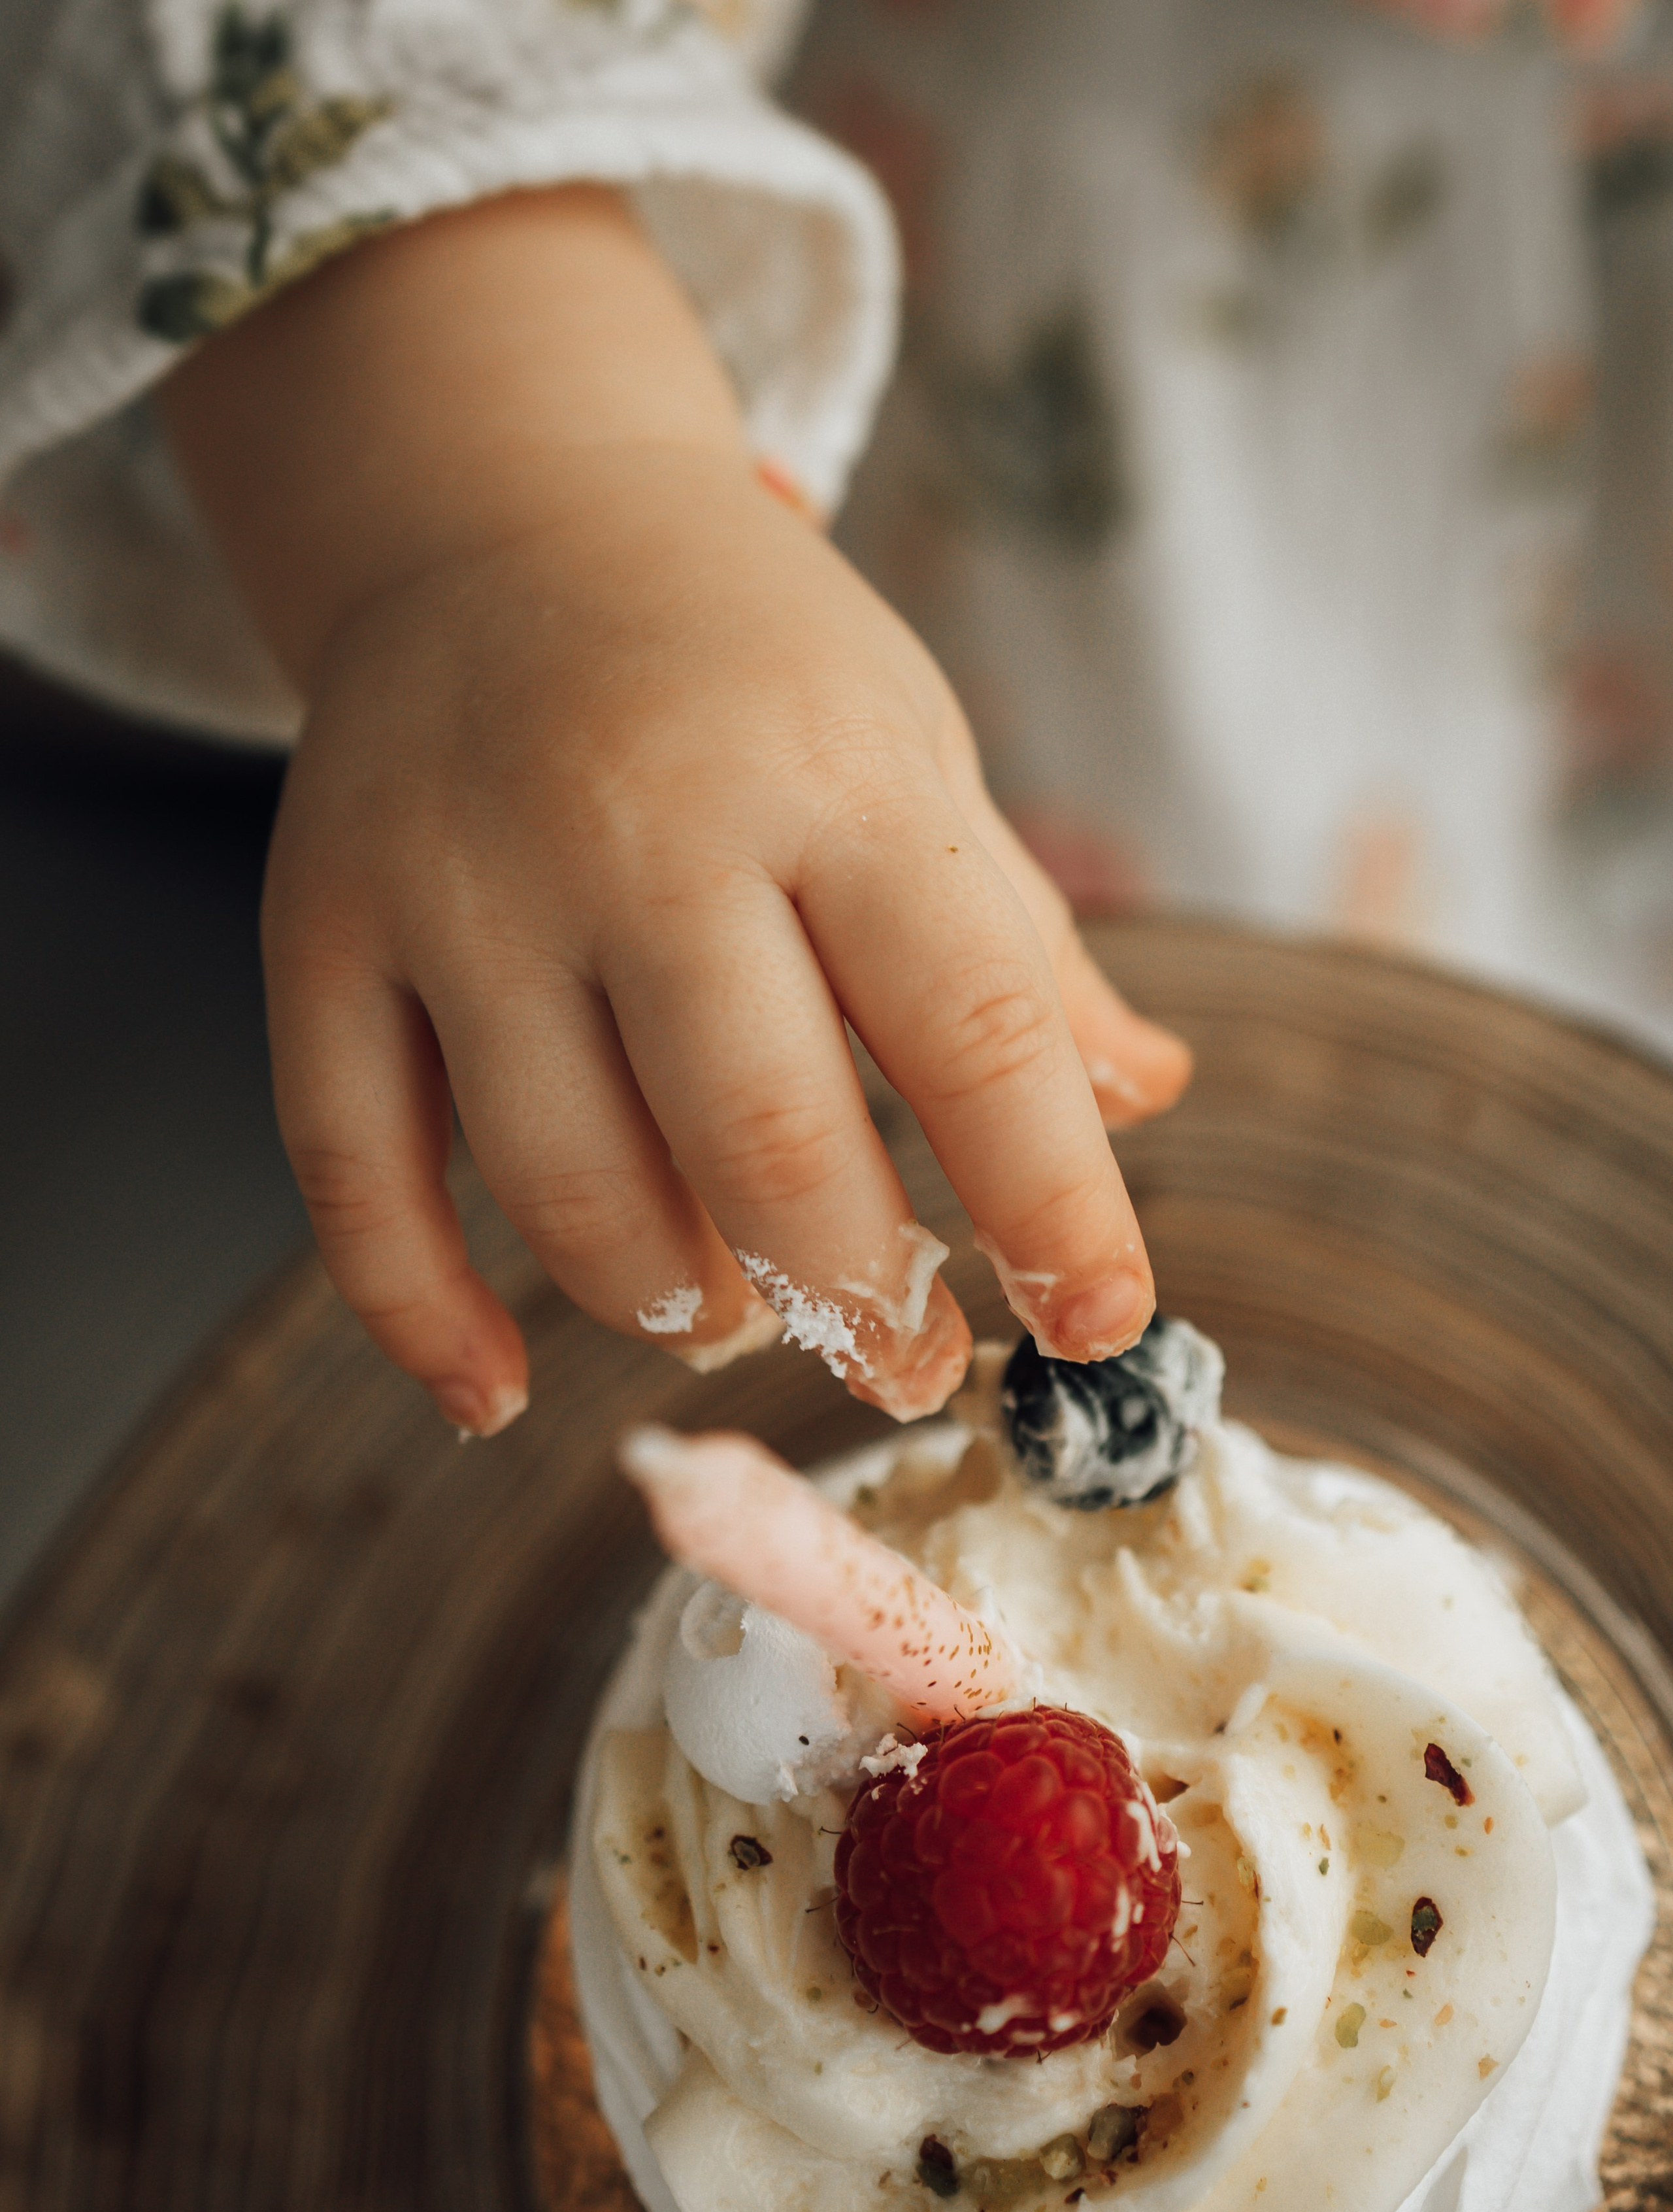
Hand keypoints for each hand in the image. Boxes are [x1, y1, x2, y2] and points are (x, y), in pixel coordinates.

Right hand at [163, 189, 1188, 1431]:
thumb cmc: (752, 664)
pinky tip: (492, 1396)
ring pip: (568, 1188)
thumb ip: (1024, 951)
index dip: (1053, 1208)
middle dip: (860, 1302)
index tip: (1096, 1324)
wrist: (508, 510)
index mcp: (832, 776)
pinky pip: (357, 1172)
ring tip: (738, 1308)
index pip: (974, 1035)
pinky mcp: (326, 930)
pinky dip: (421, 1313)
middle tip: (907, 1363)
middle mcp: (640, 827)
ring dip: (676, 1303)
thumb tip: (1146, 1103)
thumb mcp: (918, 758)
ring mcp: (464, 885)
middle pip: (763, 1144)